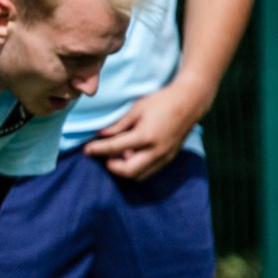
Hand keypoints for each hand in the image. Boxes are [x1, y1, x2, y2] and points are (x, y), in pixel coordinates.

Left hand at [82, 82, 206, 180]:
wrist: (190, 102)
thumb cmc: (162, 101)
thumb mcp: (137, 109)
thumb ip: (118, 125)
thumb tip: (100, 135)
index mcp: (146, 136)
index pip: (115, 148)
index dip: (98, 150)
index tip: (86, 150)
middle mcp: (156, 150)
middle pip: (128, 172)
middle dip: (112, 166)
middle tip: (104, 156)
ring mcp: (164, 157)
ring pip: (139, 176)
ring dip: (124, 170)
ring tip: (117, 155)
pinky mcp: (169, 158)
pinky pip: (149, 171)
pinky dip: (136, 168)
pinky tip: (131, 155)